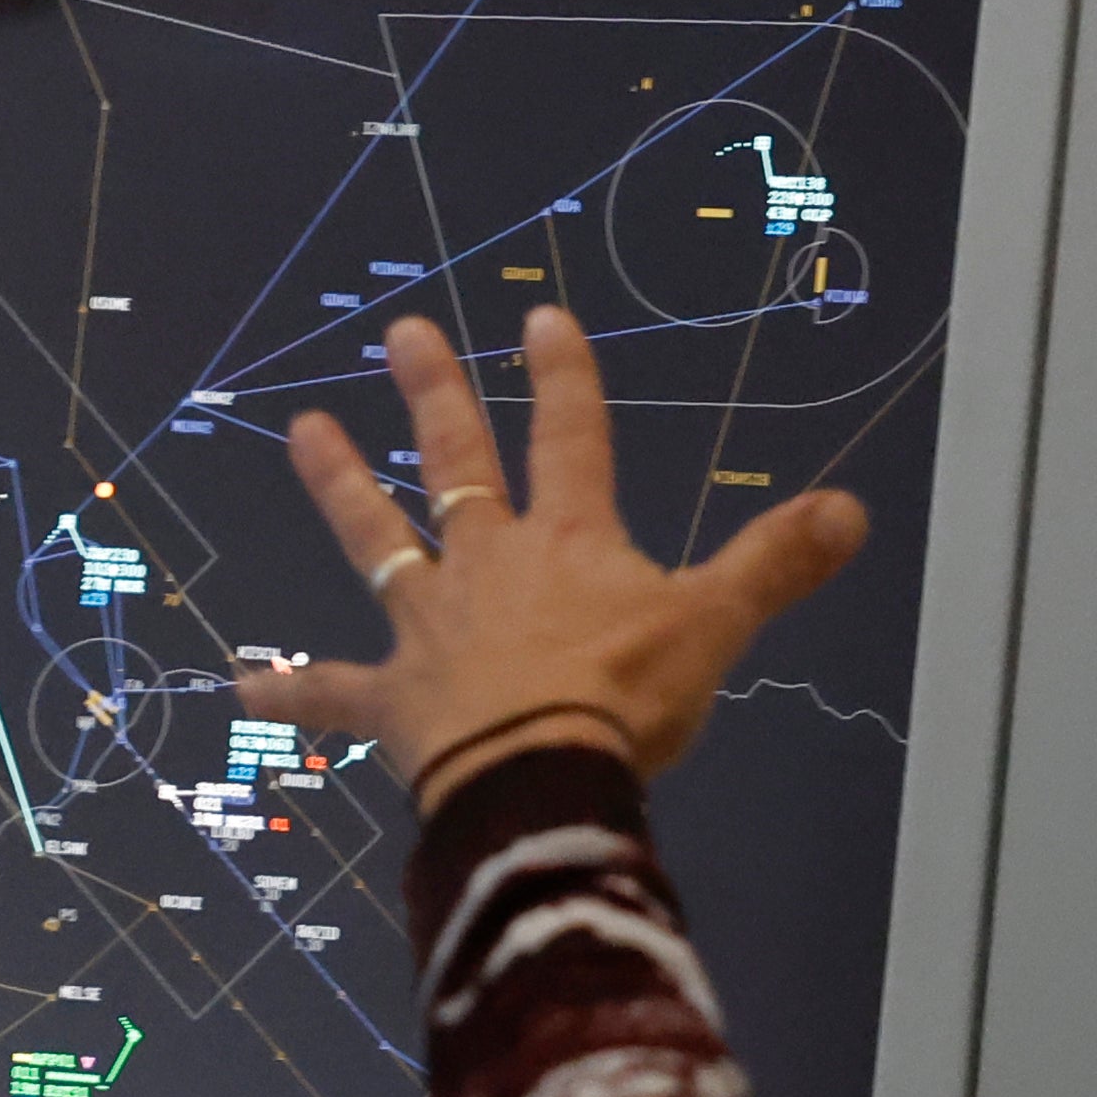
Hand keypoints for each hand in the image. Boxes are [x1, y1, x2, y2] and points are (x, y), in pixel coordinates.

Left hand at [277, 307, 868, 801]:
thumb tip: (851, 507)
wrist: (537, 779)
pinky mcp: (394, 701)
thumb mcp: (713, 626)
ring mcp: (432, 628)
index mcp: (569, 543)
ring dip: (340, 485)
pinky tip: (244, 685)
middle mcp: (489, 567)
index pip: (572, 439)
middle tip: (401, 333)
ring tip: (302, 430)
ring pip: (379, 542)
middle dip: (434, 397)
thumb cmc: (623, 701)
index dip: (563, 378)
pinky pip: (335, 694)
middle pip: (458, 465)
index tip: (540, 318)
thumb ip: (775, 564)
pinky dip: (294, 691)